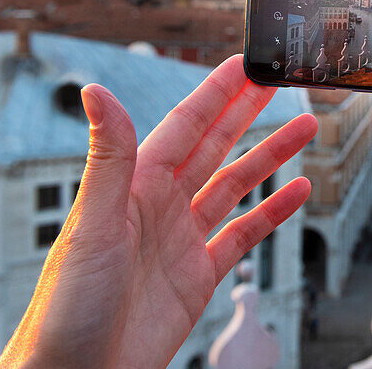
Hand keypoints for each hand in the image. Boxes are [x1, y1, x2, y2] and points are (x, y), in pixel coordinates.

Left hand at [0, 55, 316, 368]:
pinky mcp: (199, 276)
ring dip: (270, 157)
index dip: (216, 93)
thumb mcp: (94, 222)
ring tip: (305, 130)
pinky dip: (273, 212)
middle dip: (248, 113)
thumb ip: (108, 156)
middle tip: (278, 82)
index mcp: (134, 186)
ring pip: (235, 185)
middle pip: (214, 146)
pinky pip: (244, 235)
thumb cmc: (66, 306)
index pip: (184, 126)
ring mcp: (182, 240)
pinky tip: (296, 193)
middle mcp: (160, 206)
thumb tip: (95, 92)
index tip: (243, 65)